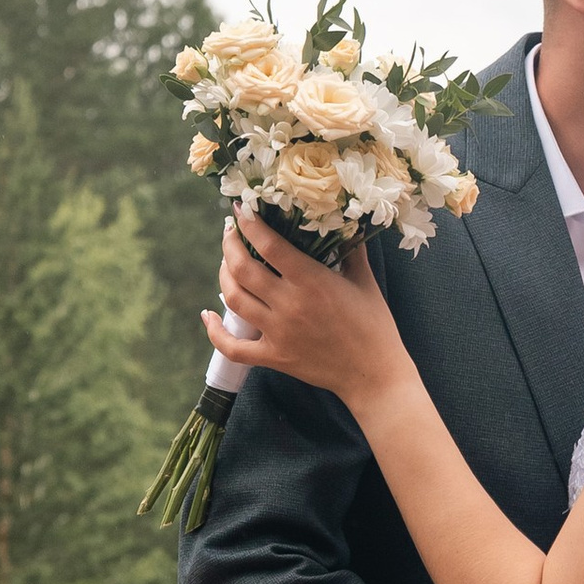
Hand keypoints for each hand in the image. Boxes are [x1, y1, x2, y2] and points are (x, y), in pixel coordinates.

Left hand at [207, 217, 400, 405]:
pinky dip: (214, 331)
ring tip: (226, 264)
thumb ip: (351, 249)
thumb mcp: (365, 280)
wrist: (373, 375)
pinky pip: (233, 347)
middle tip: (229, 233)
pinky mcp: (273, 357)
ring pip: (234, 299)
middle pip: (242, 269)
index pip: (269, 245)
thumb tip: (341, 220)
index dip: (250, 223)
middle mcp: (290, 305)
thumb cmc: (374, 325)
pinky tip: (208, 315)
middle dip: (229, 245)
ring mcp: (278, 333)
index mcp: (312, 281)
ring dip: (223, 276)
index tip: (241, 208)